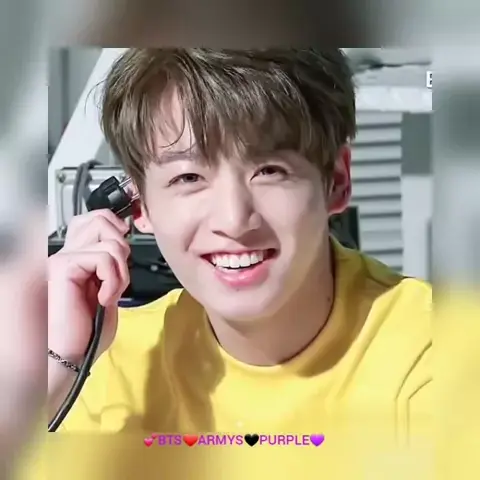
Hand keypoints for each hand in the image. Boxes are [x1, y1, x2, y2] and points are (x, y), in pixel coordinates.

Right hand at [48, 209, 130, 362]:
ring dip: (121, 271)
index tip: (124, 251)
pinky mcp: (63, 267)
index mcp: (76, 258)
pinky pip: (104, 258)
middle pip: (100, 219)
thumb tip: (122, 242)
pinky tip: (104, 299)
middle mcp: (66, 253)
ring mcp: (62, 258)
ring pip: (109, 241)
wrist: (71, 357)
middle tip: (118, 275)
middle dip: (122, 246)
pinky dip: (114, 280)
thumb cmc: (87, 333)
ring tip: (111, 294)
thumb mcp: (108, 292)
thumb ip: (112, 266)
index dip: (115, 226)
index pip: (93, 220)